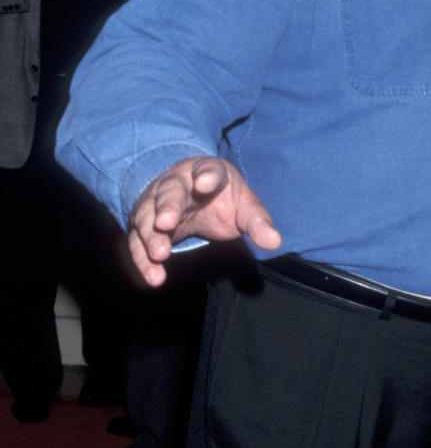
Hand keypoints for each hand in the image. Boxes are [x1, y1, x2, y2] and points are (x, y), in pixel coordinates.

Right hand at [128, 156, 281, 285]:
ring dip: (151, 236)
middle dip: (167, 207)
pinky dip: (143, 259)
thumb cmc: (221, 198)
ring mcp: (155, 203)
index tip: (205, 183)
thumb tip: (274, 242)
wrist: (191, 195)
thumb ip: (257, 222)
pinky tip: (153, 277)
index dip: (206, 175)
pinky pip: (138, 242)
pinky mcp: (144, 226)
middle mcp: (175, 183)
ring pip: (148, 217)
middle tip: (166, 224)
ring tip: (159, 255)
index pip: (207, 169)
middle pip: (169, 192)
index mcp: (205, 171)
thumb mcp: (243, 206)